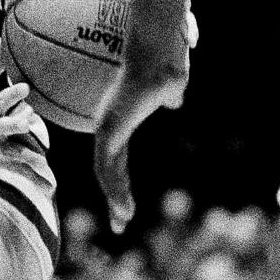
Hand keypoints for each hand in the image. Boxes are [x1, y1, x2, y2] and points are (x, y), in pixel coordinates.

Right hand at [0, 39, 37, 163]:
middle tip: (28, 117)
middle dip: (18, 121)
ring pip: (12, 147)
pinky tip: (44, 173)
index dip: (12, 93)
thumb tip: (1, 39)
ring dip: (25, 148)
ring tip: (40, 152)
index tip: (25, 86)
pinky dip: (29, 168)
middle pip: (7, 125)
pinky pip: (16, 164)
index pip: (0, 99)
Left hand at [92, 31, 187, 233]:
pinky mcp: (108, 129)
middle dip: (116, 199)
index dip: (122, 184)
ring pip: (105, 171)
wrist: (160, 55)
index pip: (118, 160)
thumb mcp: (169, 91)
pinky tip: (120, 205)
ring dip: (114, 197)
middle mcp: (109, 126)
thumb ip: (168, 98)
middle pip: (109, 170)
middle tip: (121, 225)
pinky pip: (105, 165)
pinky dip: (111, 187)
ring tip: (123, 220)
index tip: (127, 207)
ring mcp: (106, 127)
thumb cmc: (166, 66)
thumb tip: (174, 103)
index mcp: (122, 122)